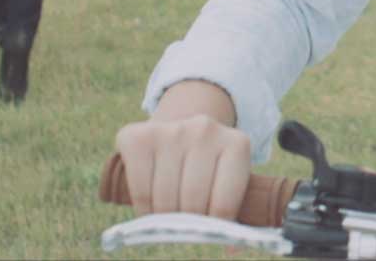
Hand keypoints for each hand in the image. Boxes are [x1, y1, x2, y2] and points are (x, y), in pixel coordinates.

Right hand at [114, 112, 250, 217]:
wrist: (177, 134)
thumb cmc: (204, 169)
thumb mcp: (224, 180)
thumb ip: (225, 205)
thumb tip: (226, 246)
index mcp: (237, 144)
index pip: (224, 204)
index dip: (213, 226)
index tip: (207, 228)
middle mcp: (205, 130)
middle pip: (193, 200)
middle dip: (186, 222)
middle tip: (185, 224)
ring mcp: (172, 131)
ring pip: (165, 198)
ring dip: (164, 218)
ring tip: (168, 218)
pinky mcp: (139, 137)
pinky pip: (140, 189)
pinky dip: (143, 208)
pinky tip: (149, 210)